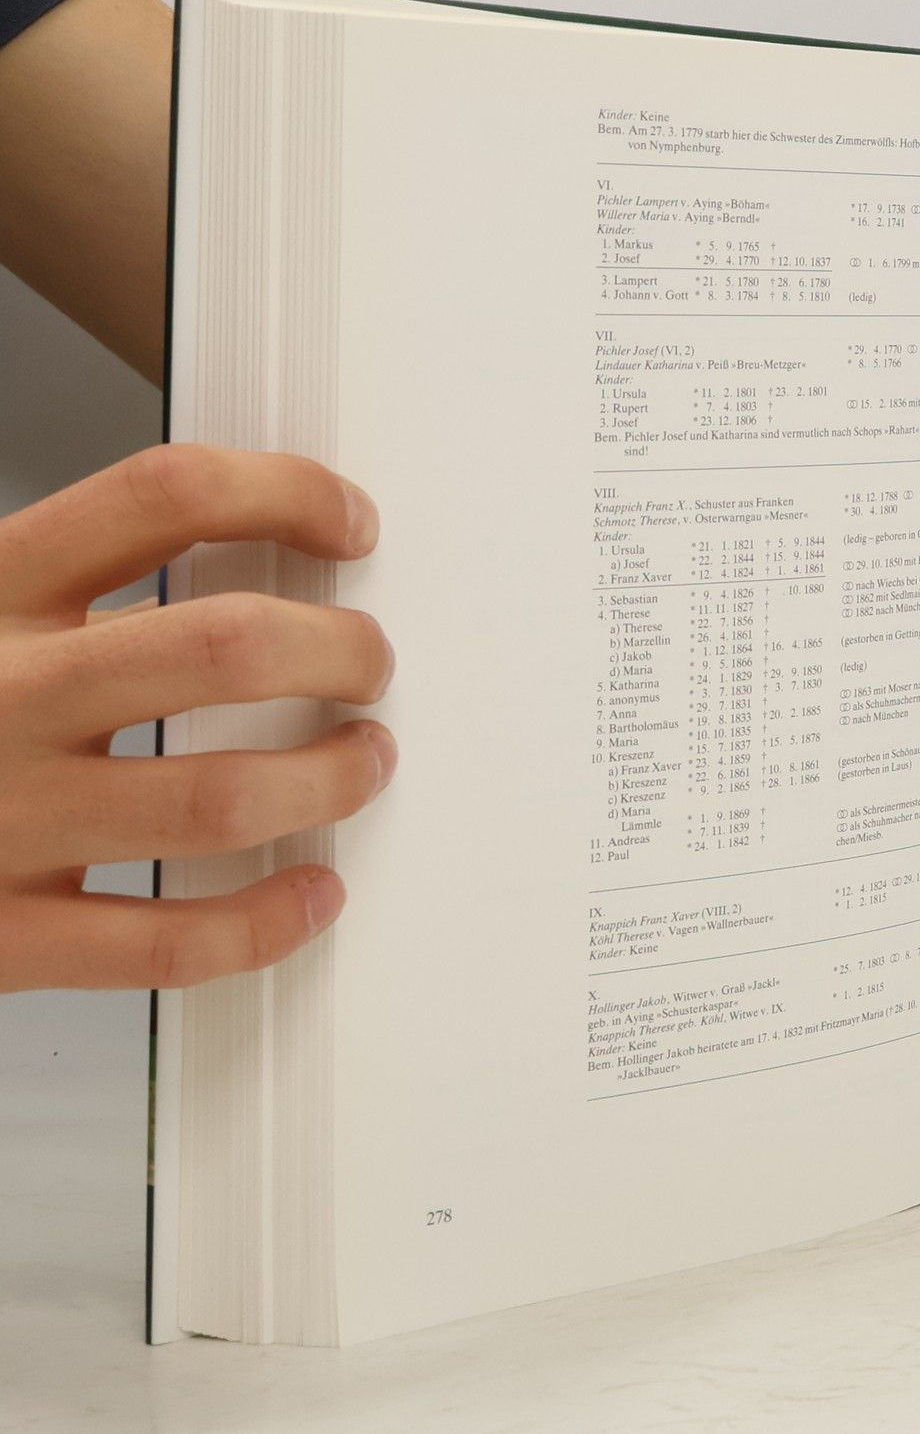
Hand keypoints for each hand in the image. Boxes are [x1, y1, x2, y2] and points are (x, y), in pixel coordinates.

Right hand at [0, 445, 394, 990]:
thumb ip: (82, 592)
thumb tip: (265, 569)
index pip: (160, 497)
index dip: (284, 493)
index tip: (350, 522)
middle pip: (222, 645)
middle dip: (337, 650)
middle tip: (370, 663)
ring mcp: (3, 818)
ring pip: (218, 796)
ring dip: (328, 780)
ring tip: (361, 764)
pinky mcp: (3, 937)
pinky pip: (169, 939)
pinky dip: (266, 920)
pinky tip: (310, 890)